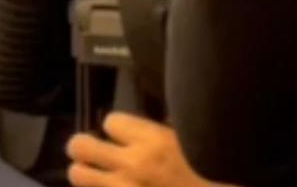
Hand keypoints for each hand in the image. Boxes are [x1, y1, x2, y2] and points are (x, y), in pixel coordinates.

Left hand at [66, 112, 236, 186]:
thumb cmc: (220, 174)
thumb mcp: (197, 147)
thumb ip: (167, 136)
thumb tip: (150, 130)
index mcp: (155, 142)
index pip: (110, 121)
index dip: (117, 128)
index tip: (125, 136)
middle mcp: (133, 166)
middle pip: (79, 145)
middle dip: (85, 147)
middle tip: (96, 152)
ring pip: (76, 175)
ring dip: (86, 174)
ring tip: (99, 176)